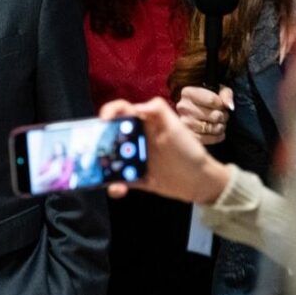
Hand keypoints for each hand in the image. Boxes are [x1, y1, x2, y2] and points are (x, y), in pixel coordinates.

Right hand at [100, 98, 231, 204]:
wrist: (200, 181)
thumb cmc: (190, 151)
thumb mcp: (177, 128)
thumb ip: (159, 111)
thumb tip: (137, 105)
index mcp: (144, 124)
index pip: (122, 112)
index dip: (110, 111)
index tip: (103, 121)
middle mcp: (136, 140)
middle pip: (110, 136)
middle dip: (99, 141)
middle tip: (94, 150)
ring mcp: (134, 160)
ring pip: (111, 160)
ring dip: (103, 166)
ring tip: (102, 174)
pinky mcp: (136, 179)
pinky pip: (119, 181)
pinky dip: (114, 186)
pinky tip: (118, 189)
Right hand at [176, 85, 234, 144]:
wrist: (194, 109)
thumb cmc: (207, 99)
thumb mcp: (218, 90)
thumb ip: (226, 94)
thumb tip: (230, 106)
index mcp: (188, 93)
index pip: (213, 100)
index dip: (222, 104)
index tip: (220, 105)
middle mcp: (183, 108)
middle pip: (215, 116)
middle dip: (223, 116)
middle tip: (221, 115)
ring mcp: (184, 123)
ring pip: (213, 128)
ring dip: (220, 127)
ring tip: (218, 122)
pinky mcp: (188, 136)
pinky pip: (208, 139)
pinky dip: (217, 137)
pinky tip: (216, 132)